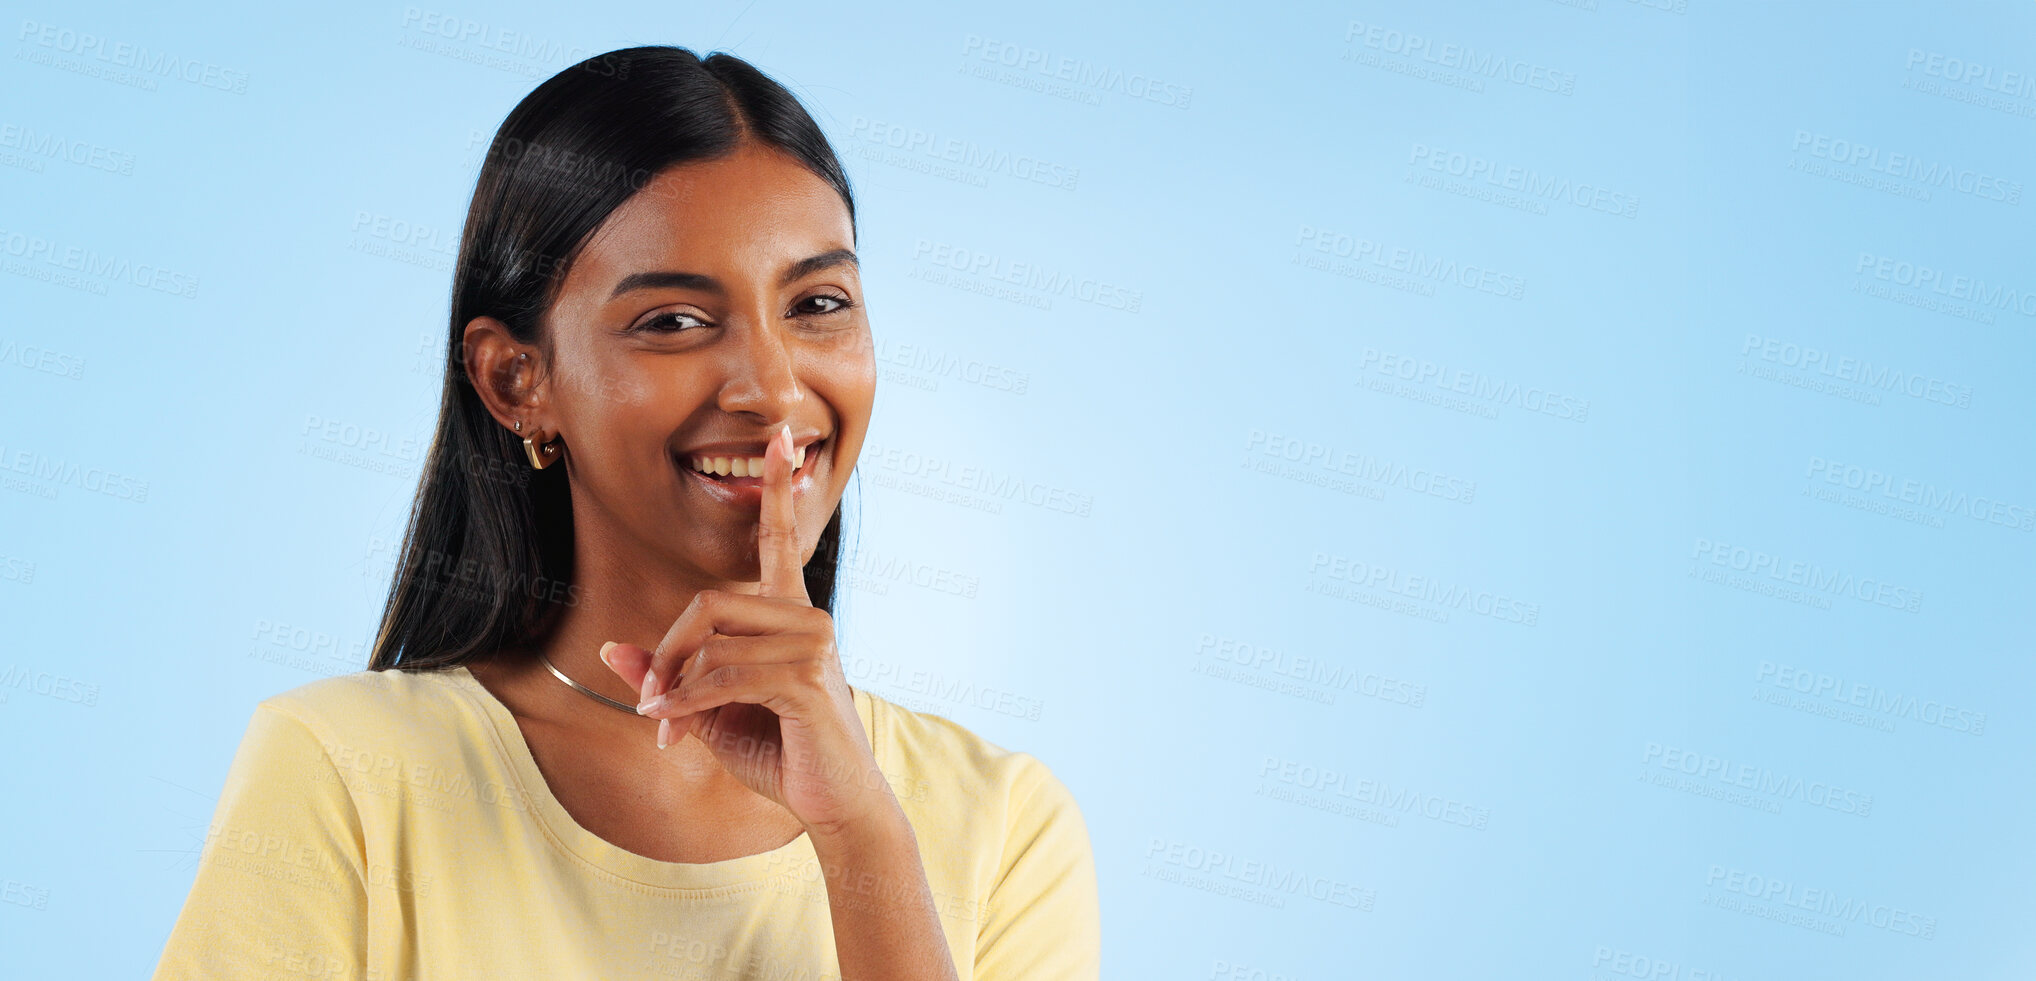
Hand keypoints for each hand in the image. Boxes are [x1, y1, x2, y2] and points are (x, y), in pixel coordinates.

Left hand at [599, 423, 894, 836]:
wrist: (833, 804)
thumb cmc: (781, 753)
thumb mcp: (709, 711)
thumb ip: (668, 675)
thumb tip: (613, 648)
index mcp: (791, 614)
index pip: (781, 539)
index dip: (778, 487)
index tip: (783, 437)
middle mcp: (807, 617)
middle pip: (709, 602)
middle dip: (666, 652)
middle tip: (647, 700)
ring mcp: (813, 644)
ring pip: (712, 642)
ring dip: (672, 688)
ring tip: (662, 726)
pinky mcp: (807, 678)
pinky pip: (722, 675)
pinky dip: (685, 703)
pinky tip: (672, 728)